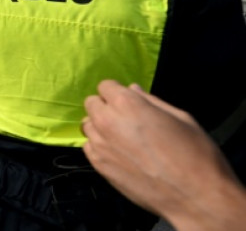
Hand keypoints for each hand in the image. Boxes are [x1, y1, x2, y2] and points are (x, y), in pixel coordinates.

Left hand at [82, 80, 239, 222]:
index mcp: (127, 104)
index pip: (105, 86)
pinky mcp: (99, 166)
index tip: (128, 101)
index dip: (117, 92)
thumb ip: (151, 101)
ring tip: (122, 138)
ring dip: (100, 127)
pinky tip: (119, 154)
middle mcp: (107, 121)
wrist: (195, 196)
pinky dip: (99, 147)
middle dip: (106, 106)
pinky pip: (89, 148)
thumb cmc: (195, 153)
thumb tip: (133, 90)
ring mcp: (100, 145)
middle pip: (91, 103)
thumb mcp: (180, 118)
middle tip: (126, 119)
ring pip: (88, 125)